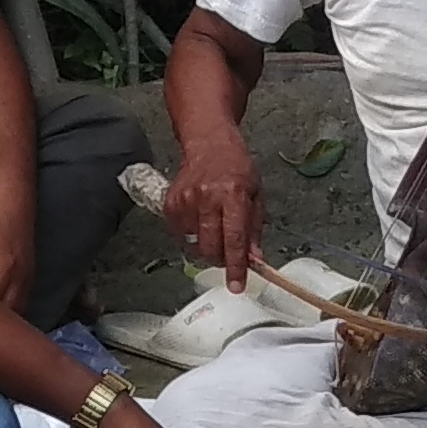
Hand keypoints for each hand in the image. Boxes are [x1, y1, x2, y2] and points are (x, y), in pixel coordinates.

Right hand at [165, 132, 267, 290]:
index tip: (237, 285)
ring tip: (215, 229)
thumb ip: (255, 228)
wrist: (208, 143)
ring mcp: (185, 201)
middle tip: (228, 254)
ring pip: (195, 245)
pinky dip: (193, 237)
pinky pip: (181, 236)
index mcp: (232, 194)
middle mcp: (206, 197)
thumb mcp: (256, 194)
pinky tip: (201, 221)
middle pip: (210, 247)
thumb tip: (254, 259)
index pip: (234, 239)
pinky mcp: (170, 204)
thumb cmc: (235, 166)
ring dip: (208, 247)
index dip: (236, 266)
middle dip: (221, 259)